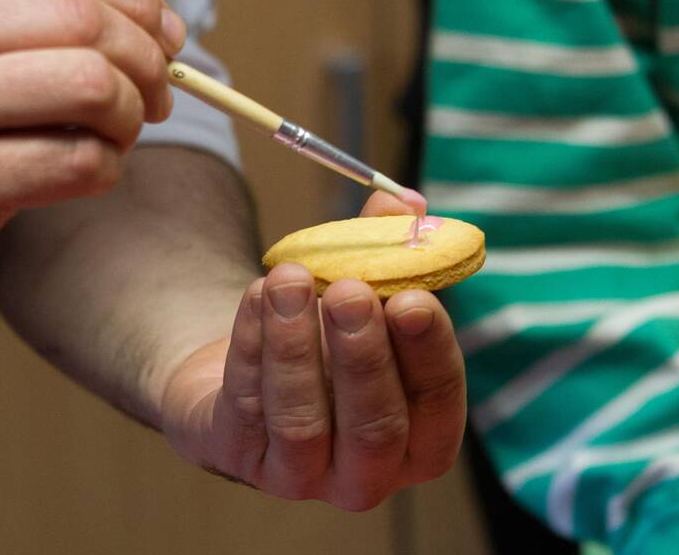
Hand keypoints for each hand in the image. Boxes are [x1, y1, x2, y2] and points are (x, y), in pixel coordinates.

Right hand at [0, 0, 184, 333]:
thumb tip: (114, 16)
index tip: (163, 31)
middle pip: (86, 21)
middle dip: (147, 56)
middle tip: (160, 89)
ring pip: (93, 85)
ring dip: (132, 112)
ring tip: (123, 131)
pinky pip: (77, 162)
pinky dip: (106, 166)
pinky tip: (91, 170)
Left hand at [160, 193, 465, 510]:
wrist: (244, 366)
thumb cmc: (324, 334)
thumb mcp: (361, 290)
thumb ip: (385, 248)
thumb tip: (402, 203)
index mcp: (417, 438)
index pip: (439, 406)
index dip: (430, 353)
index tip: (412, 296)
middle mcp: (366, 473)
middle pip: (375, 428)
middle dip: (363, 355)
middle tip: (350, 290)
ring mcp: (299, 476)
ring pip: (302, 422)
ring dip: (296, 345)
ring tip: (290, 278)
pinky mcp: (239, 457)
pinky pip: (246, 406)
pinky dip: (252, 344)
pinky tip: (257, 294)